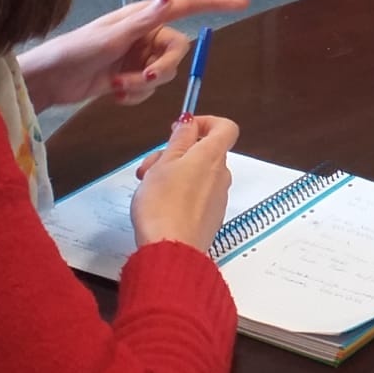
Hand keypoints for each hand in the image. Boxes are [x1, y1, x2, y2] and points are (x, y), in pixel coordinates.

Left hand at [16, 0, 250, 109]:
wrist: (47, 82)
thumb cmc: (73, 52)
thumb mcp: (110, 37)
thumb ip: (145, 19)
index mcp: (143, 16)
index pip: (187, 5)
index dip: (215, 2)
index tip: (242, 2)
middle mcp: (145, 34)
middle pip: (178, 50)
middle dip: (163, 68)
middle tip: (143, 79)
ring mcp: (138, 56)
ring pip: (164, 74)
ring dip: (143, 86)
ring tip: (117, 87)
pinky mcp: (130, 77)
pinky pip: (150, 89)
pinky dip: (134, 95)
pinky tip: (113, 93)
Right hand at [131, 115, 239, 251]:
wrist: (171, 250)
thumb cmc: (163, 205)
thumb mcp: (164, 163)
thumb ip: (180, 139)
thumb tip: (190, 122)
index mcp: (212, 156)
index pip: (225, 127)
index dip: (206, 122)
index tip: (182, 129)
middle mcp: (221, 175)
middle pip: (204, 152)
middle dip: (176, 153)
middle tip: (150, 166)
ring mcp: (218, 197)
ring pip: (198, 174)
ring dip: (173, 174)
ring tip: (147, 187)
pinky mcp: (210, 217)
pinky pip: (197, 195)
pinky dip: (180, 193)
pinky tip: (159, 205)